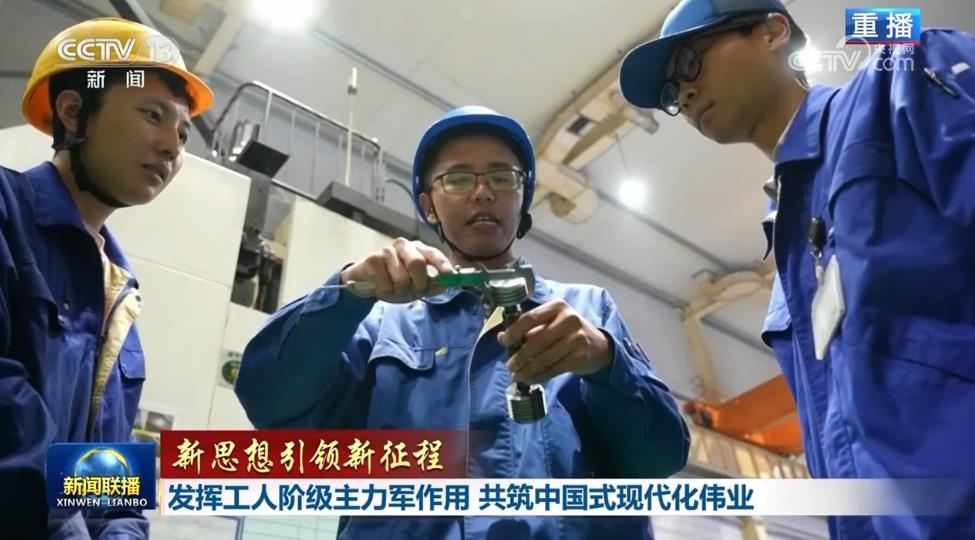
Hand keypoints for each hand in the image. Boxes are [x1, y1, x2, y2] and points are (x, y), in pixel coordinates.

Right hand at [339, 238, 454, 302]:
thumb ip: (432, 285)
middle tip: (414, 291)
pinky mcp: (373, 259)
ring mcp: (387, 251)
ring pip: (402, 278)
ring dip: (399, 291)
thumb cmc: (394, 281)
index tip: (450, 276)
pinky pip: (387, 283)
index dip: (442, 264)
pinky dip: (386, 291)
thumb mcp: (415, 286)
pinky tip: (380, 286)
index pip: (433, 253)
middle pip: (417, 264)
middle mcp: (404, 245)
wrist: (364, 282)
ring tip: (393, 289)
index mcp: (418, 249)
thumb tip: (447, 285)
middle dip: (418, 283)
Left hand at [497, 299, 611, 383]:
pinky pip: (554, 369)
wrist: (599, 346)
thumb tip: (501, 337)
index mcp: (557, 306)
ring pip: (544, 357)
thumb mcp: (551, 323)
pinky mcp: (580, 356)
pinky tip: (531, 379)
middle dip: (519, 356)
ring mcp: (576, 337)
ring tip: (517, 376)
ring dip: (527, 370)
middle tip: (509, 366)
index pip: (530, 318)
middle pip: (536, 340)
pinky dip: (540, 376)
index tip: (504, 342)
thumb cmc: (568, 332)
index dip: (514, 331)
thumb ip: (528, 328)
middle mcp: (568, 319)